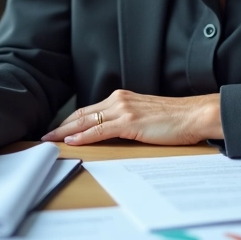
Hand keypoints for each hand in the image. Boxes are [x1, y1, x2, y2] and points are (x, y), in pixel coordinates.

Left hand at [41, 90, 222, 145]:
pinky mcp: (130, 122)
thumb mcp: (147, 117)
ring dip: (65, 132)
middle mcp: (120, 100)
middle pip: (82, 113)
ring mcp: (124, 110)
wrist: (195, 115)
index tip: (57, 130)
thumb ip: (130, 121)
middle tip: (45, 136)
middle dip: (62, 126)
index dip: (71, 120)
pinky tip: (71, 141)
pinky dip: (83, 136)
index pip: (89, 109)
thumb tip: (115, 134)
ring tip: (50, 141)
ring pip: (86, 121)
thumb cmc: (176, 119)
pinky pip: (100, 130)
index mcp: (123, 98)